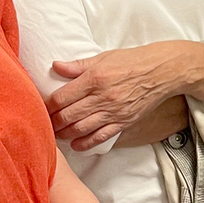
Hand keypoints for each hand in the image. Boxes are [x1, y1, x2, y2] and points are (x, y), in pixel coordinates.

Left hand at [48, 46, 178, 151]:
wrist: (162, 71)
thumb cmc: (133, 61)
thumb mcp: (104, 57)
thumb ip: (78, 65)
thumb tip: (55, 66)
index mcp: (94, 78)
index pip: (62, 97)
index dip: (47, 105)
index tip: (41, 107)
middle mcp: (102, 97)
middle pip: (68, 115)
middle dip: (53, 122)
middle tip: (45, 123)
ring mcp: (113, 111)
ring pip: (81, 129)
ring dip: (65, 134)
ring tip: (56, 134)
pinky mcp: (123, 121)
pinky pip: (100, 137)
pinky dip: (85, 143)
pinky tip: (76, 144)